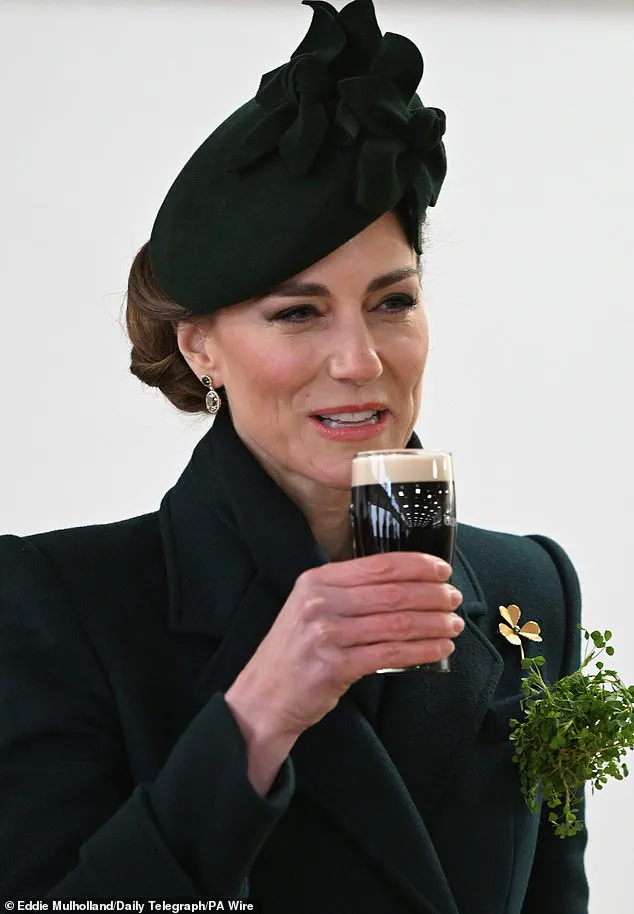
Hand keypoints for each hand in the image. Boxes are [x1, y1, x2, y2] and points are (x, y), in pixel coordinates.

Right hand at [226, 552, 463, 741]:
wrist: (262, 698)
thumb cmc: (294, 653)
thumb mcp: (311, 609)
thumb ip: (348, 593)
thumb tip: (404, 583)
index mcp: (316, 581)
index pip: (378, 565)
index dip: (417, 566)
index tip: (442, 570)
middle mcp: (320, 603)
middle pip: (392, 593)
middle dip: (432, 595)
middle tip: (455, 599)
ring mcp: (326, 635)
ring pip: (396, 623)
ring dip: (433, 623)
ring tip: (453, 625)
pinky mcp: (334, 666)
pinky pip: (390, 654)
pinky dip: (422, 650)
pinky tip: (439, 649)